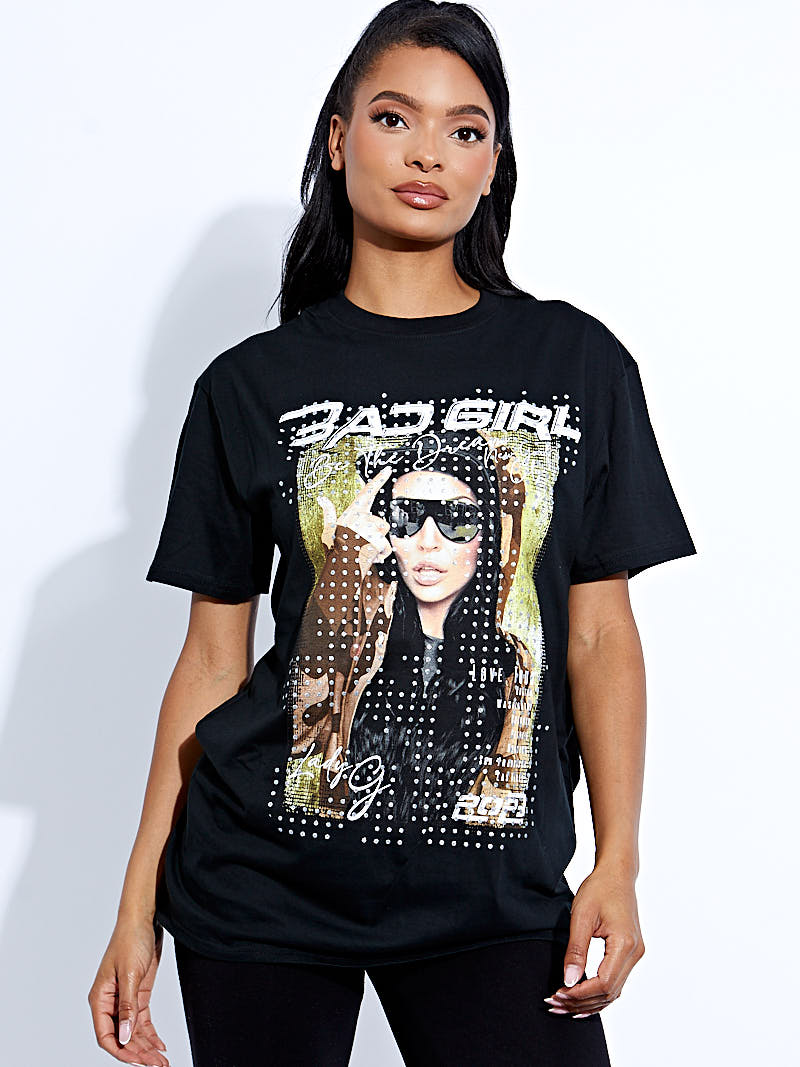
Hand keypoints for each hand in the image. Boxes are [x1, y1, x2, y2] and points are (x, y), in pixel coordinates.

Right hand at [88, 915, 169, 1064]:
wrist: (144, 919)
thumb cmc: (130, 940)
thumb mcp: (130, 974)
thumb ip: (127, 1006)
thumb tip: (124, 1036)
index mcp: (100, 998)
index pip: (106, 1035)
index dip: (121, 1051)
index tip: (138, 1061)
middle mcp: (110, 1002)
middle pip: (122, 1036)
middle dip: (138, 1052)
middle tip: (157, 1064)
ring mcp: (125, 999)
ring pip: (133, 1031)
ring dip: (146, 1046)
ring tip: (161, 1060)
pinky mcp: (138, 994)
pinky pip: (142, 1021)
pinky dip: (150, 1034)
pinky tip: (159, 1045)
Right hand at [318, 464, 393, 565]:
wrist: (338, 566)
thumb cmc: (334, 549)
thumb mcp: (328, 530)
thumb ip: (328, 513)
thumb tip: (321, 498)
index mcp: (352, 512)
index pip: (367, 491)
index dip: (378, 479)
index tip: (388, 469)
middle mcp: (362, 517)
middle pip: (382, 523)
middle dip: (378, 536)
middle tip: (363, 545)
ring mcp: (370, 528)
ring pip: (385, 535)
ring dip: (379, 547)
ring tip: (365, 552)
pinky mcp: (377, 539)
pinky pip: (386, 548)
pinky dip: (381, 556)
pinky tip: (370, 558)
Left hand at [543, 863, 644, 1018]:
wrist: (617, 874)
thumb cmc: (599, 889)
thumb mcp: (582, 916)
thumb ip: (576, 950)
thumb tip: (569, 980)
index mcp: (625, 944)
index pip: (603, 983)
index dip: (579, 994)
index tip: (557, 994)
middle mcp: (635, 953)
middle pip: (609, 992)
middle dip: (581, 1002)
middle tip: (554, 1004)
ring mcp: (635, 954)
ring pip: (613, 991)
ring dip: (588, 1001)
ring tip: (563, 1006)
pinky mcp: (630, 953)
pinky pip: (615, 982)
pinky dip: (598, 994)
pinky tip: (581, 1000)